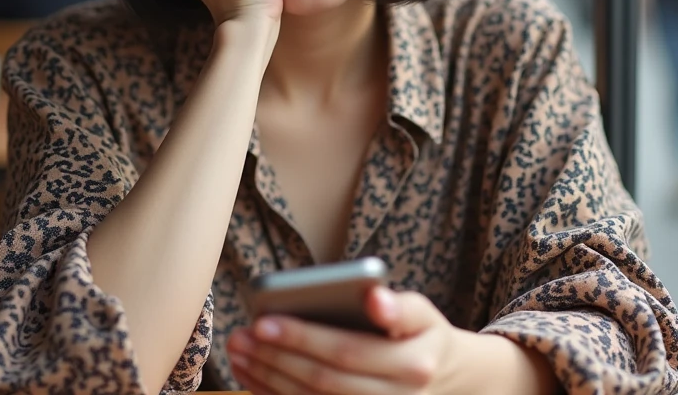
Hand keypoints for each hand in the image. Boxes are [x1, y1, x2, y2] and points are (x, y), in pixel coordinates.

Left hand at [227, 287, 461, 394]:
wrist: (439, 380)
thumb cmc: (421, 336)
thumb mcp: (423, 314)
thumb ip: (400, 305)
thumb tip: (375, 297)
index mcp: (412, 366)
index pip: (347, 352)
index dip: (302, 338)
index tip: (263, 321)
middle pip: (323, 381)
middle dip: (275, 359)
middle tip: (240, 336)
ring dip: (267, 379)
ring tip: (237, 352)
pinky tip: (250, 376)